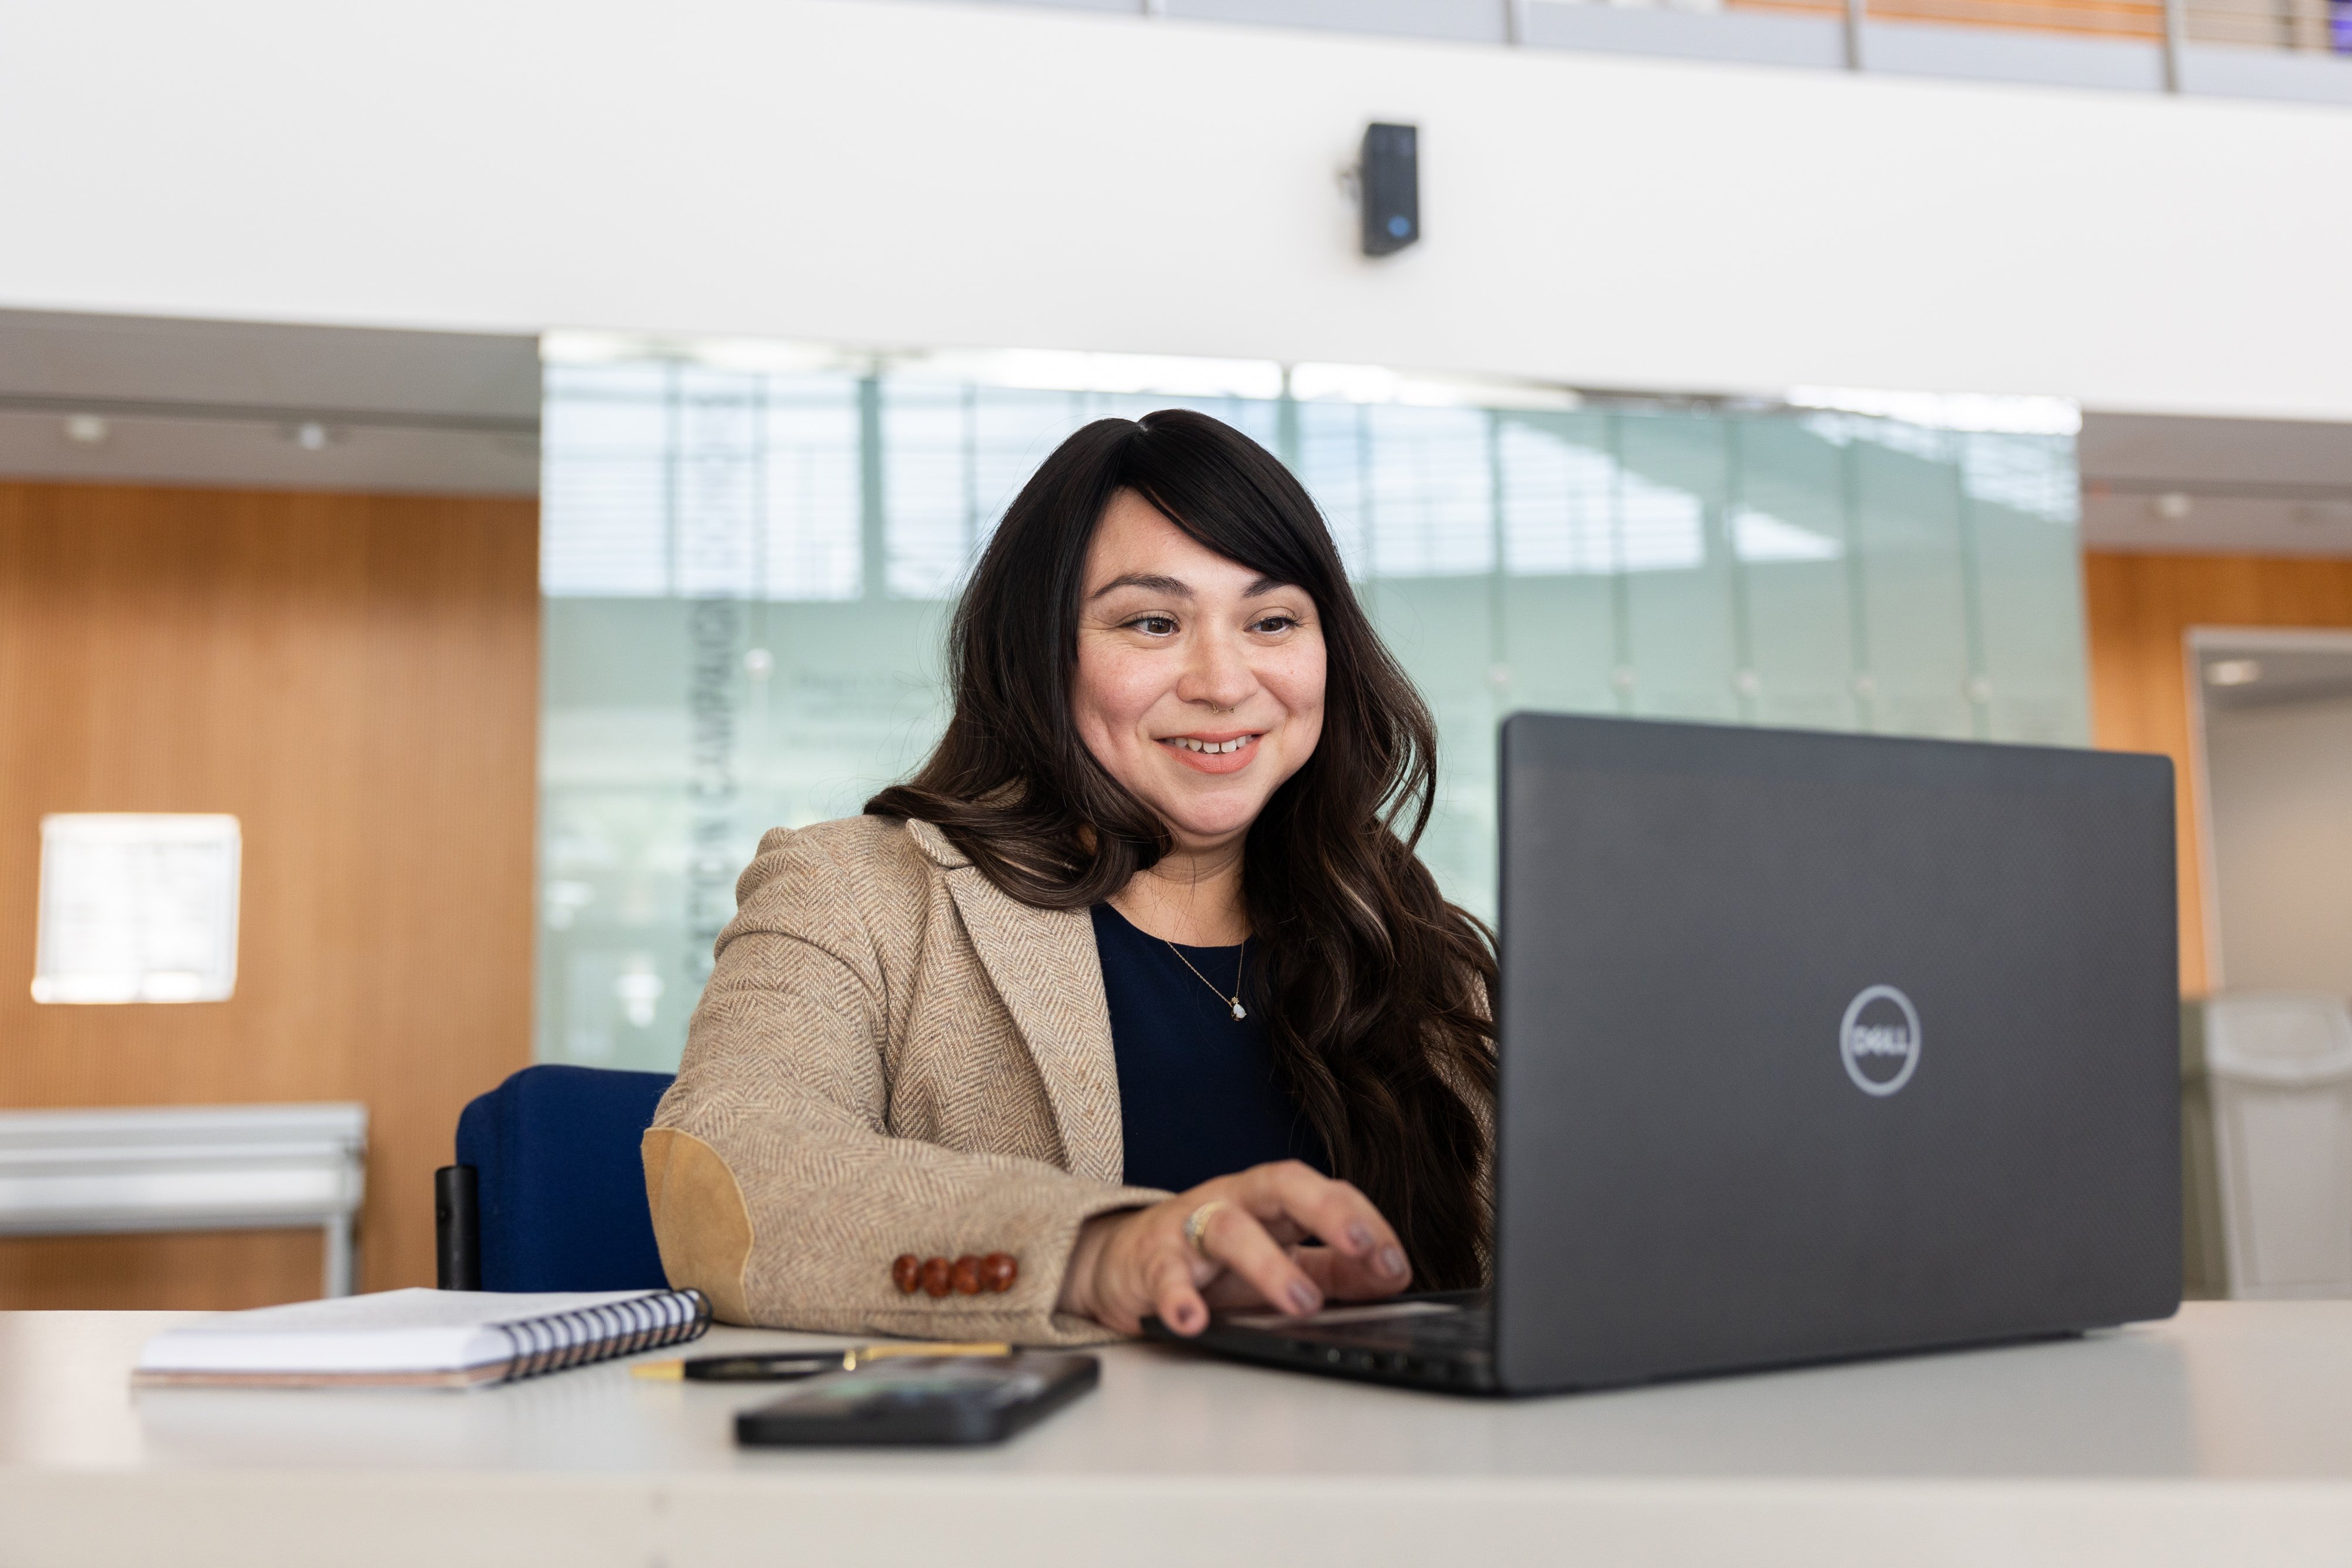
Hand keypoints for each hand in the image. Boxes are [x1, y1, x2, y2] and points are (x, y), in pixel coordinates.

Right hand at [1057, 1160, 1411, 1335]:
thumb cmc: (1211, 1261)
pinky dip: (1179, 1298)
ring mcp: (1191, 1227)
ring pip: (1230, 1228)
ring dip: (1269, 1264)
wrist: (1124, 1264)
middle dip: (1329, 1212)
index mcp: (1273, 1201)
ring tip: (1301, 1302)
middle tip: (1363, 1247)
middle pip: (1284, 1185)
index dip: (1365, 1221)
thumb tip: (1392, 1274)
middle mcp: (1235, 1201)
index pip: (1328, 1192)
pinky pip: (1165, 1275)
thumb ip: (1335, 1269)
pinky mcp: (1151, 1261)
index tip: (1394, 1263)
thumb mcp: (1279, 1259)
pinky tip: (1194, 1321)